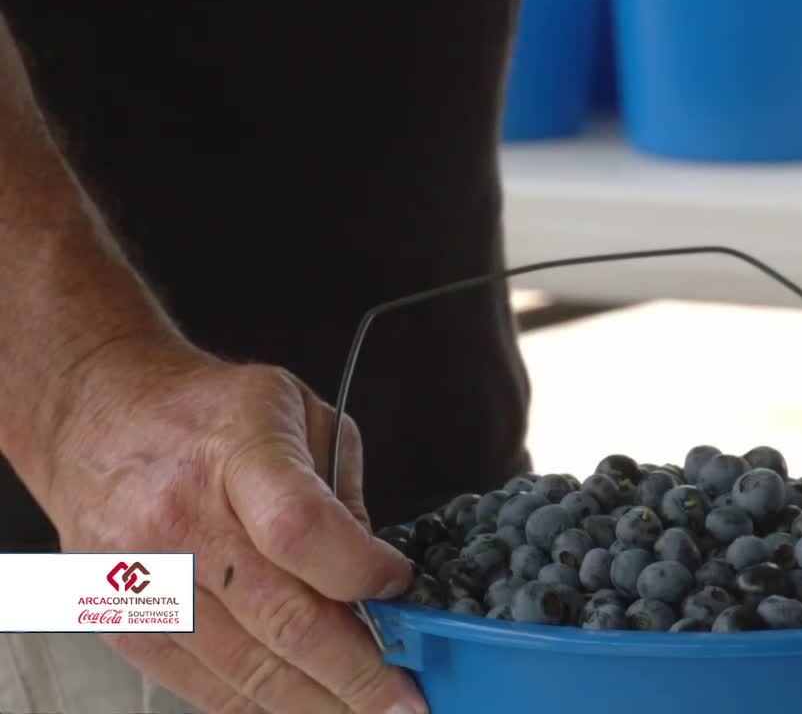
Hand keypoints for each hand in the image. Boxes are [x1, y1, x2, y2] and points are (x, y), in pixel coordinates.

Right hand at [41, 340, 425, 713]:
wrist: (98, 418)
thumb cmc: (212, 414)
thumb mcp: (299, 415)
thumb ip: (341, 495)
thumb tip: (374, 579)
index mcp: (237, 452)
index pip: (302, 530)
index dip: (360, 573)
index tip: (399, 588)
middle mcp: (181, 517)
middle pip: (281, 618)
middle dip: (357, 672)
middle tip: (406, 701)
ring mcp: (143, 577)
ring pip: (245, 667)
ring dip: (317, 702)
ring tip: (369, 713)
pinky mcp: (121, 620)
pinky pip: (201, 684)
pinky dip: (258, 704)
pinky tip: (305, 707)